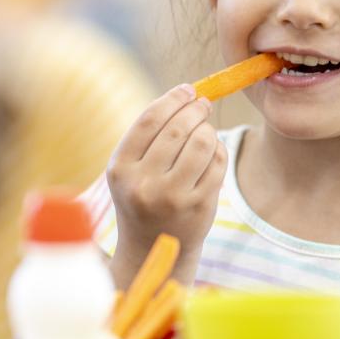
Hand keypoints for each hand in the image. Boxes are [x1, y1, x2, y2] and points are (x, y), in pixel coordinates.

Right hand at [106, 84, 226, 287]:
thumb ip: (150, 135)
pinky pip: (217, 163)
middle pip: (177, 129)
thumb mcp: (130, 170)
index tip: (187, 90)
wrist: (152, 248)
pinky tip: (212, 153)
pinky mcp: (199, 206)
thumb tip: (187, 93)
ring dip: (208, 129)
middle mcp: (143, 184)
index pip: (149, 120)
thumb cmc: (142, 197)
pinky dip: (219, 150)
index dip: (172, 99)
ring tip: (205, 130)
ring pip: (202, 142)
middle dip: (195, 109)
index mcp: (120, 169)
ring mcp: (172, 197)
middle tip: (203, 104)